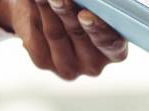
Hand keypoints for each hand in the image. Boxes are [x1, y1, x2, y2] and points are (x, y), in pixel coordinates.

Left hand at [0, 0, 128, 79]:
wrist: (48, 19)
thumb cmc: (82, 10)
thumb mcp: (92, 7)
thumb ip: (93, 5)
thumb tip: (81, 2)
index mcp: (115, 51)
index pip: (112, 45)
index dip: (98, 30)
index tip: (85, 15)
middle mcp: (94, 64)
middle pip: (78, 34)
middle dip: (67, 12)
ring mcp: (68, 66)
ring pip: (55, 33)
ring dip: (46, 8)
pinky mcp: (43, 62)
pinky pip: (36, 34)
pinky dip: (34, 11)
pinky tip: (33, 0)